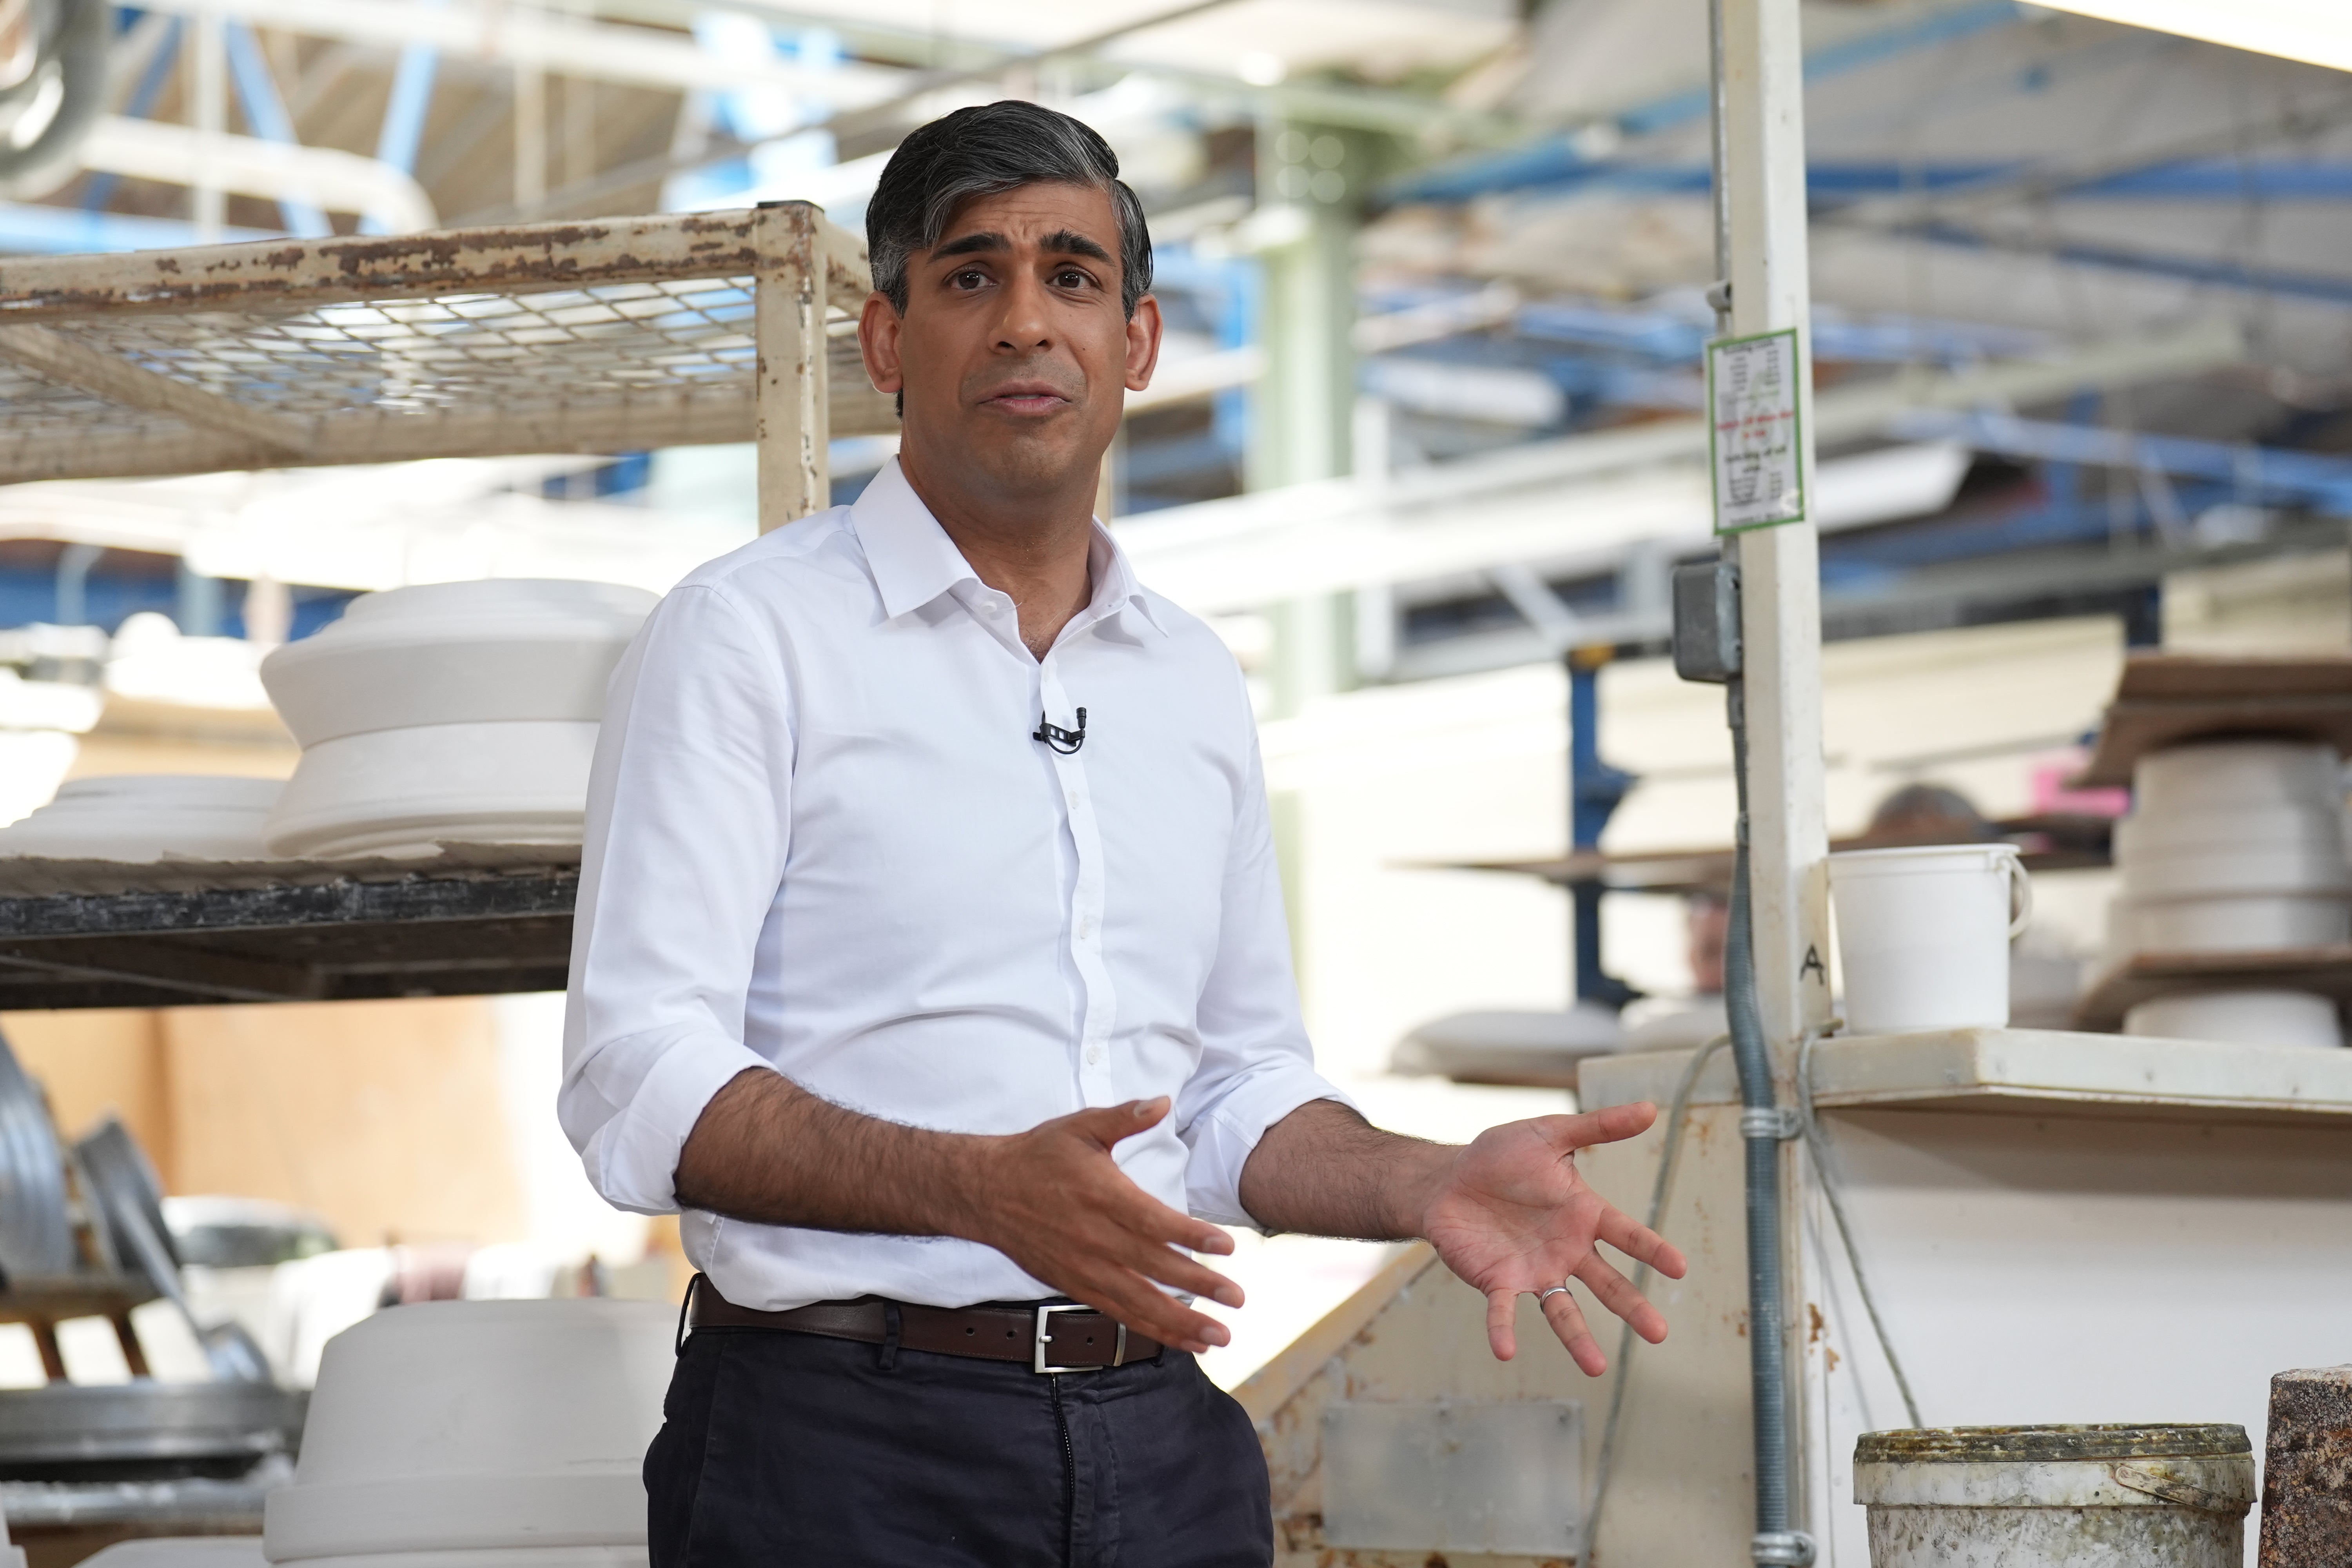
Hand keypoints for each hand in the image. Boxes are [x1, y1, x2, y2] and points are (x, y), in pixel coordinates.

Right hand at [966, 1097, 1243, 1354]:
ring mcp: (1084, 1267)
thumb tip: (1162, 1102)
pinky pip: (1119, 1313)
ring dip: (1181, 1321)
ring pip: (1138, 1301)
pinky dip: (1153, 1330)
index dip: (1190, 1236)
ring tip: (1219, 1335)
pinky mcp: (1075, 1285)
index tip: (1226, 1247)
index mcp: (1101, 1195)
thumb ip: (1123, 1117)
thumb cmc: (1039, 1155)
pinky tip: (1185, 1341)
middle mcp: (1094, 1237)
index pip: (1152, 1221)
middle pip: (1153, 1267)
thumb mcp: (1080, 1126)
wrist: (986, 1191)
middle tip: (1238, 1298)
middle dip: (1199, 1286)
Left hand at [1417, 1101, 1686, 1372]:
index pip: (1626, 1234)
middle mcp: (1566, 1251)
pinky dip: (1504, 1330)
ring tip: (1596, 1368)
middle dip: (1632, 1307)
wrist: (1449, 1179)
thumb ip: (1598, 1126)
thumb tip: (1651, 1108)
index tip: (1679, 1267)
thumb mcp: (1549, 1134)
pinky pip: (1504, 1311)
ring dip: (1578, 1339)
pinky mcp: (1498, 1282)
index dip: (1652, 1249)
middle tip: (1659, 1333)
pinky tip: (1506, 1351)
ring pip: (1563, 1310)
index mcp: (1583, 1215)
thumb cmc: (1500, 1157)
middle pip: (1607, 1284)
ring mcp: (1534, 1271)